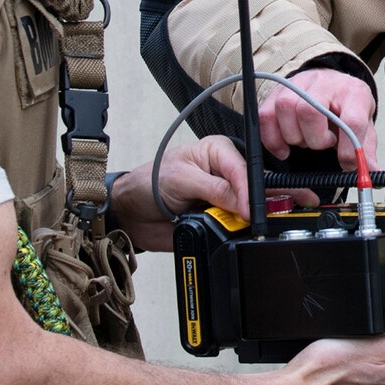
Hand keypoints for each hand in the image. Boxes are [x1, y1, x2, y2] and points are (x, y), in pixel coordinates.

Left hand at [109, 136, 250, 251]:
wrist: (131, 213)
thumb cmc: (149, 184)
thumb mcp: (181, 180)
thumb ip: (215, 189)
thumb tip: (243, 202)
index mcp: (219, 151)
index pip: (244, 169)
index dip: (248, 191)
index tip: (247, 210)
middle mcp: (225, 173)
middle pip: (253, 190)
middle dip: (251, 206)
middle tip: (246, 219)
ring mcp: (224, 197)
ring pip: (248, 210)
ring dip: (242, 221)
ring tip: (231, 225)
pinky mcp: (220, 218)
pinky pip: (235, 228)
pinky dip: (232, 233)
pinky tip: (226, 232)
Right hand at [258, 67, 377, 170]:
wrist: (332, 84)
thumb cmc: (347, 107)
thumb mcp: (364, 125)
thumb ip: (366, 149)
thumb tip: (372, 172)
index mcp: (354, 93)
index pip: (351, 120)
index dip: (348, 148)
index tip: (346, 162)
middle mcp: (324, 83)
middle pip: (309, 110)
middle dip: (315, 139)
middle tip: (323, 145)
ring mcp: (298, 84)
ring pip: (285, 108)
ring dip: (294, 136)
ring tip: (306, 140)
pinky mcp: (277, 92)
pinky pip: (266, 116)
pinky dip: (272, 139)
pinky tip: (284, 148)